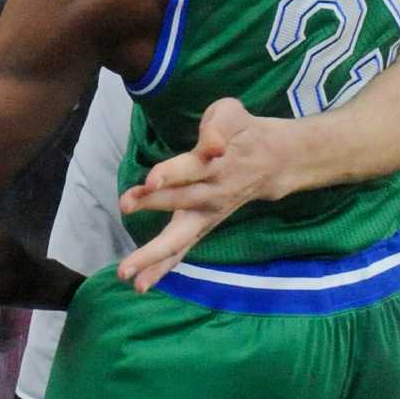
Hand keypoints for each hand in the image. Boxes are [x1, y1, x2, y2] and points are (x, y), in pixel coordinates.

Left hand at [117, 97, 289, 292]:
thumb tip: (212, 146)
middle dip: (152, 204)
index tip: (150, 179)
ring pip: (180, 238)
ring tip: (127, 274)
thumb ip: (218, 126)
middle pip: (179, 203)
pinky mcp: (203, 227)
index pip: (190, 169)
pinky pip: (181, 250)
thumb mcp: (232, 114)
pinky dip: (162, 267)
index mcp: (214, 164)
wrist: (274, 162)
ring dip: (153, 255)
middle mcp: (211, 194)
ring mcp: (207, 215)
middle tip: (125, 206)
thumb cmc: (242, 133)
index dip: (170, 173)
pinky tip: (141, 284)